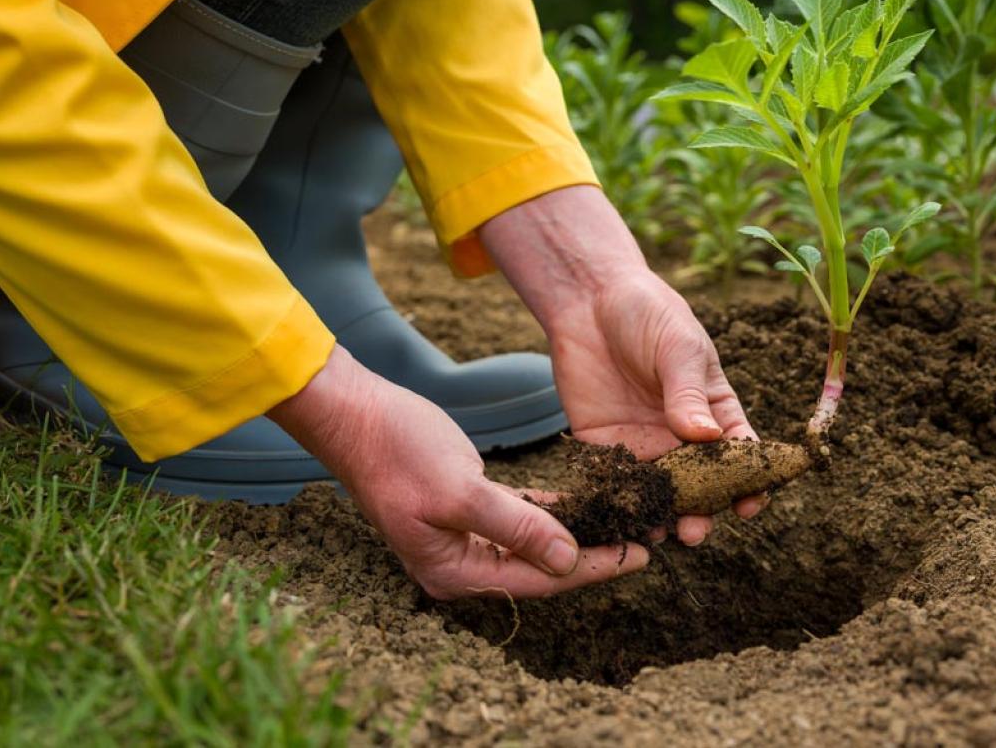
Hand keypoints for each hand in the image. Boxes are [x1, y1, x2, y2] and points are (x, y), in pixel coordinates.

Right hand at [269, 346, 647, 599]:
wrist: (354, 414)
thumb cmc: (398, 451)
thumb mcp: (462, 492)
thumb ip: (518, 527)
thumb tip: (568, 559)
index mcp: (454, 573)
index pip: (539, 580)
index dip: (591, 568)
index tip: (638, 557)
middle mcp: (459, 565)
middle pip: (539, 568)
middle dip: (589, 556)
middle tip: (642, 541)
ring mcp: (459, 538)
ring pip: (532, 543)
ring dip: (573, 532)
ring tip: (622, 523)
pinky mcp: (463, 510)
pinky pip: (516, 517)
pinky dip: (548, 510)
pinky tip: (582, 501)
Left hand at [548, 269, 764, 544]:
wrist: (590, 299)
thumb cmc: (649, 314)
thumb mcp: (677, 348)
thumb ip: (687, 393)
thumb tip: (706, 438)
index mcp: (714, 410)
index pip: (738, 453)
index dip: (748, 482)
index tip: (750, 505)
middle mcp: (682, 436)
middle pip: (699, 484)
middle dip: (701, 512)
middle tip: (695, 532)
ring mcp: (644, 444)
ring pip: (659, 492)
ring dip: (660, 515)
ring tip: (660, 533)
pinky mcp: (604, 446)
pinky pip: (614, 482)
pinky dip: (618, 503)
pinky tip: (619, 519)